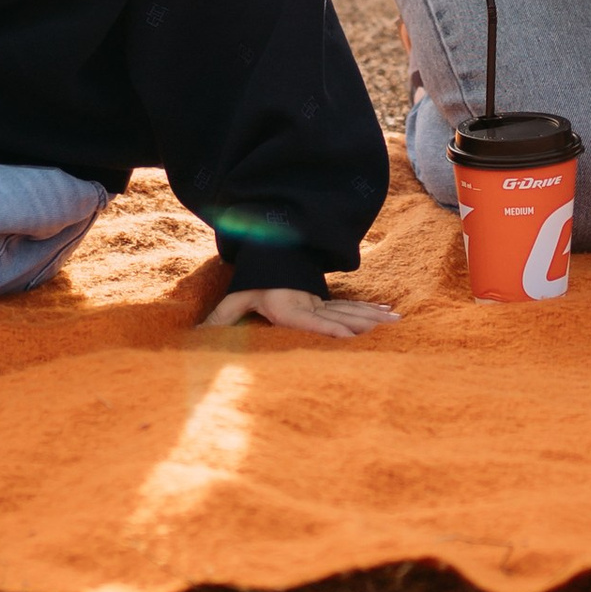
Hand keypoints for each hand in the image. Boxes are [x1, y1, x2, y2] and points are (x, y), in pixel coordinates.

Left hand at [200, 288, 399, 335]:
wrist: (267, 254)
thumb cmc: (251, 281)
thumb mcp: (236, 296)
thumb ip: (221, 316)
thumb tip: (196, 334)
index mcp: (288, 306)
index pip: (311, 320)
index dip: (330, 328)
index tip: (350, 336)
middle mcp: (308, 304)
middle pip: (340, 314)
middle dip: (364, 322)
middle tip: (389, 326)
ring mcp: (319, 303)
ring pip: (350, 310)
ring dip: (372, 316)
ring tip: (394, 320)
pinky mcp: (324, 303)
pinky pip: (350, 308)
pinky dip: (369, 311)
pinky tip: (386, 313)